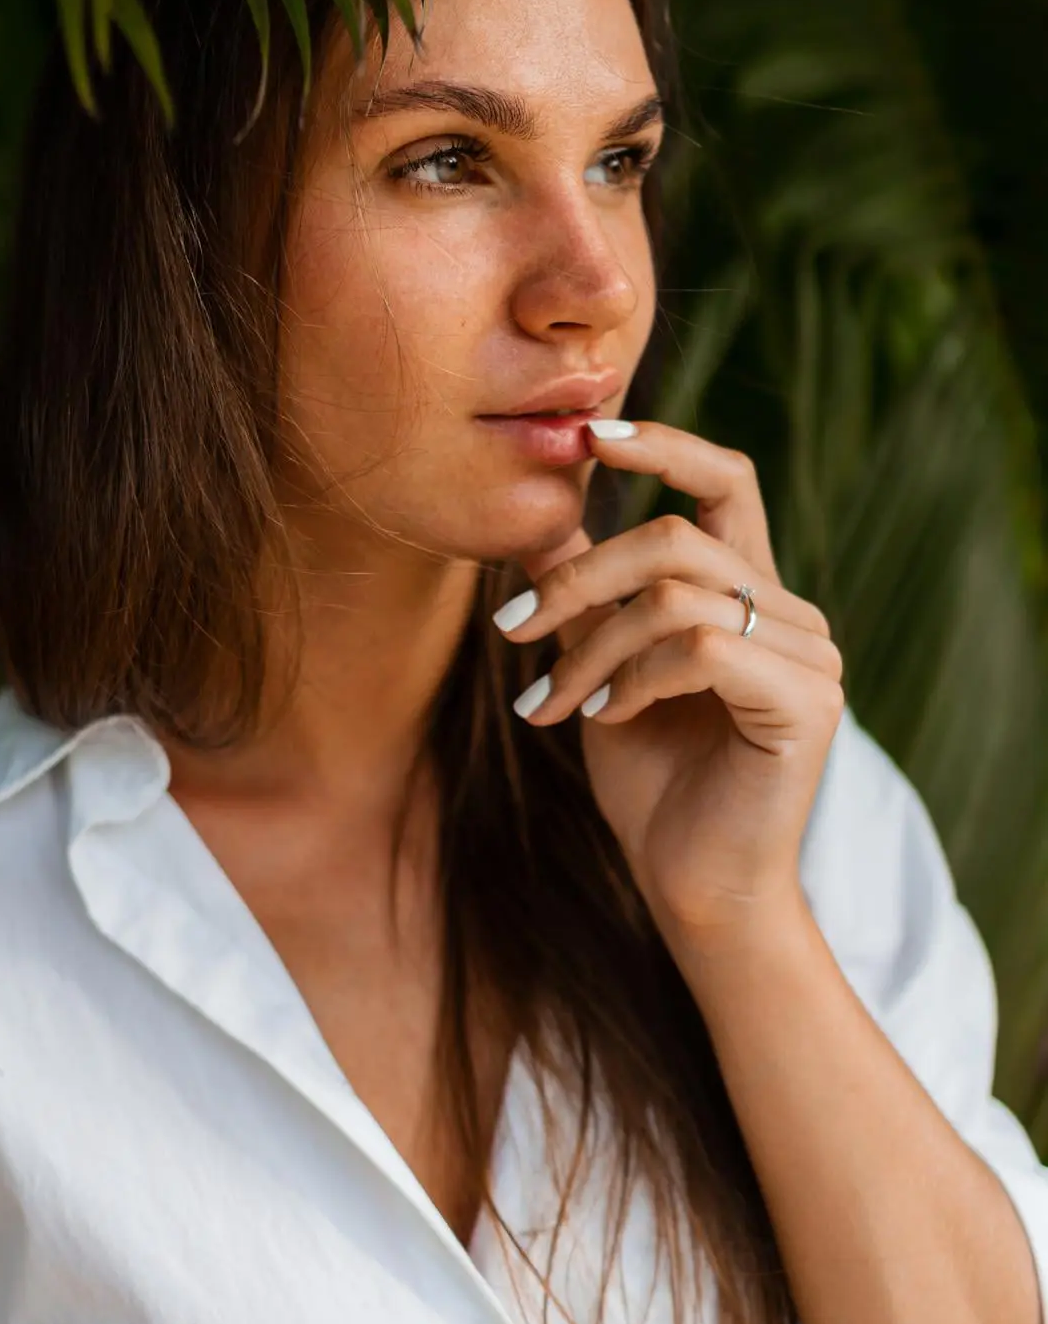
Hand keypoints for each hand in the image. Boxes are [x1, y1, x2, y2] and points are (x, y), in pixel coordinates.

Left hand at [495, 423, 844, 947]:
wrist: (693, 890)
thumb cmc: (652, 784)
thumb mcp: (600, 669)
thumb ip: (588, 595)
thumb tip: (543, 514)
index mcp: (750, 593)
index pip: (726, 482)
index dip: (663, 445)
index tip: (590, 433)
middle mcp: (793, 614)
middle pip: (676, 538)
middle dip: (577, 579)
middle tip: (511, 628)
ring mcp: (811, 656)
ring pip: (678, 594)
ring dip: (591, 646)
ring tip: (549, 702)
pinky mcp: (807, 702)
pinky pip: (701, 648)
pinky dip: (633, 678)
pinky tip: (605, 718)